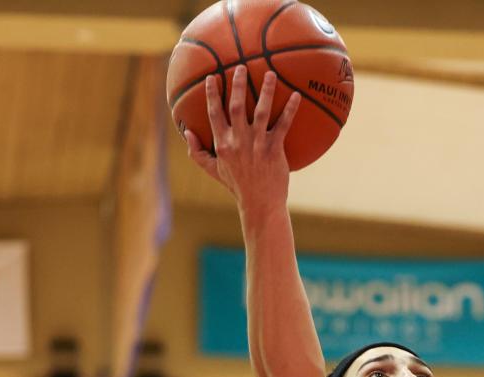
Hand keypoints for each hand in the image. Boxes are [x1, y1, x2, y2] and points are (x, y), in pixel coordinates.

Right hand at [184, 65, 301, 216]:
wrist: (259, 203)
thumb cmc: (237, 185)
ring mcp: (257, 144)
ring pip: (261, 111)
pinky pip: (283, 125)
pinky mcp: (274, 149)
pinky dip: (290, 109)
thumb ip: (197, 152)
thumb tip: (187, 133)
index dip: (212, 94)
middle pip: (236, 106)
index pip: (214, 113)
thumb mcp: (213, 170)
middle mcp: (238, 141)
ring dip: (266, 90)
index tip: (212, 77)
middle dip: (238, 84)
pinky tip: (296, 95)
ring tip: (270, 74)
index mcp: (222, 143)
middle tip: (242, 67)